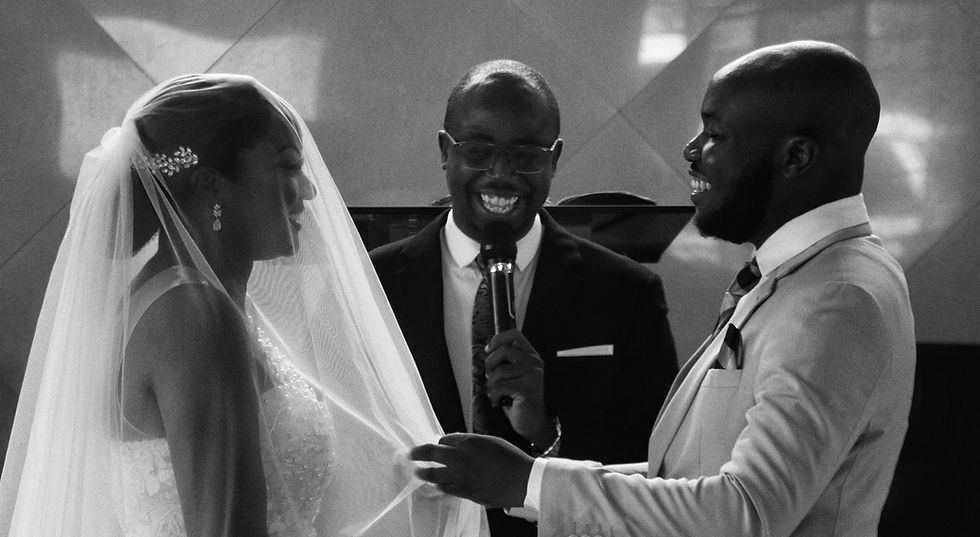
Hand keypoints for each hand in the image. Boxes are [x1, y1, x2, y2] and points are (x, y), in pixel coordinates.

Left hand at [409, 433, 533, 507]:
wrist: (522, 480)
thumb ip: (472, 443)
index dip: (441, 443)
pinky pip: (445, 488)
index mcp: (468, 441)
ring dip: (424, 473)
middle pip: (430, 452)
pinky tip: (437, 485)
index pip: (444, 439)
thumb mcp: (491, 442)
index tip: (438, 446)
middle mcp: (460, 457)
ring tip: (418, 472)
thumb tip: (458, 445)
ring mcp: (460, 476)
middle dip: (417, 453)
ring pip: (434, 474)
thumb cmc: (511, 459)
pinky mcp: (464, 491)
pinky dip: (439, 485)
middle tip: (409, 455)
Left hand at [485, 330, 555, 446]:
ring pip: (498, 371)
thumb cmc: (519, 400)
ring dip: (491, 385)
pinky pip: (499, 386)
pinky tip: (500, 402)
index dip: (497, 340)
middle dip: (490, 365)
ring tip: (497, 394)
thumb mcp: (513, 376)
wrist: (534, 423)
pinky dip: (494, 396)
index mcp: (531, 356)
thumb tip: (487, 349)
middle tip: (492, 379)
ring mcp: (532, 374)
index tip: (488, 350)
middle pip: (503, 350)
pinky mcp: (526, 388)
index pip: (514, 335)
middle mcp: (534, 362)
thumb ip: (505, 361)